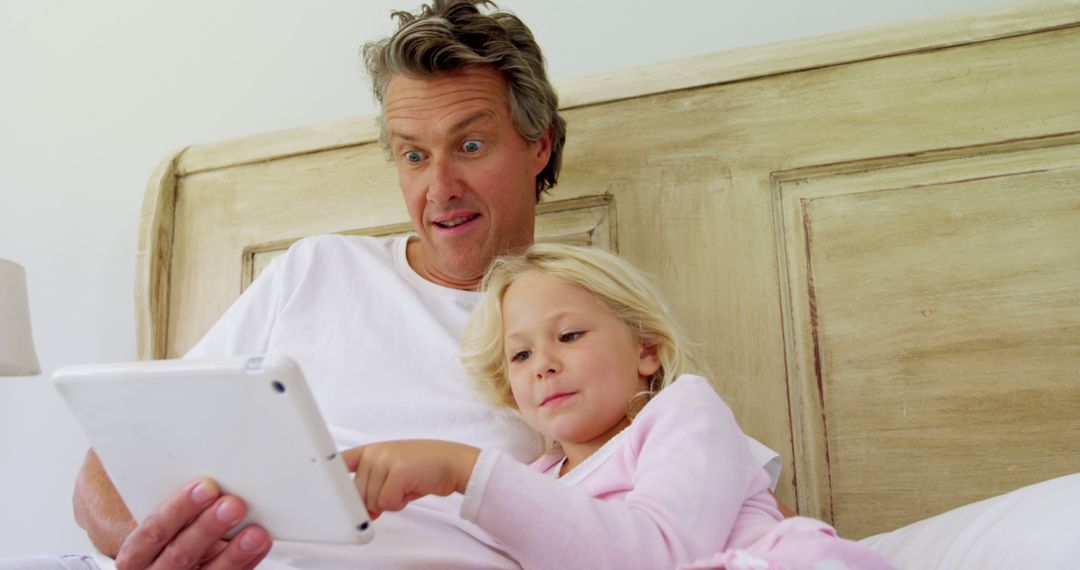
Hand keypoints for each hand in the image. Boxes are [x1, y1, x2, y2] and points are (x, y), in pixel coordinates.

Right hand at [114, 478, 270, 569]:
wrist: (165, 569)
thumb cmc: (166, 540)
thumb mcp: (163, 526)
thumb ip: (179, 510)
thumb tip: (212, 479)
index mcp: (136, 554)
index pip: (153, 532)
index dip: (178, 509)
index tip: (205, 486)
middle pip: (180, 553)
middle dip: (208, 528)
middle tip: (233, 505)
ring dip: (233, 553)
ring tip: (255, 533)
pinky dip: (247, 562)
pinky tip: (260, 546)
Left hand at [342, 440, 479, 518]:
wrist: (452, 463)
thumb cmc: (422, 469)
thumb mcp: (391, 473)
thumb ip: (372, 488)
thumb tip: (363, 513)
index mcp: (369, 450)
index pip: (339, 463)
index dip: (329, 477)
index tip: (320, 486)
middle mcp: (374, 452)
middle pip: (356, 494)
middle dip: (375, 500)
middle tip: (396, 489)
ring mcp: (385, 459)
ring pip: (372, 500)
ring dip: (390, 502)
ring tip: (406, 486)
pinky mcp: (398, 470)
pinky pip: (386, 503)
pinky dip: (400, 504)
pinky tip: (411, 489)